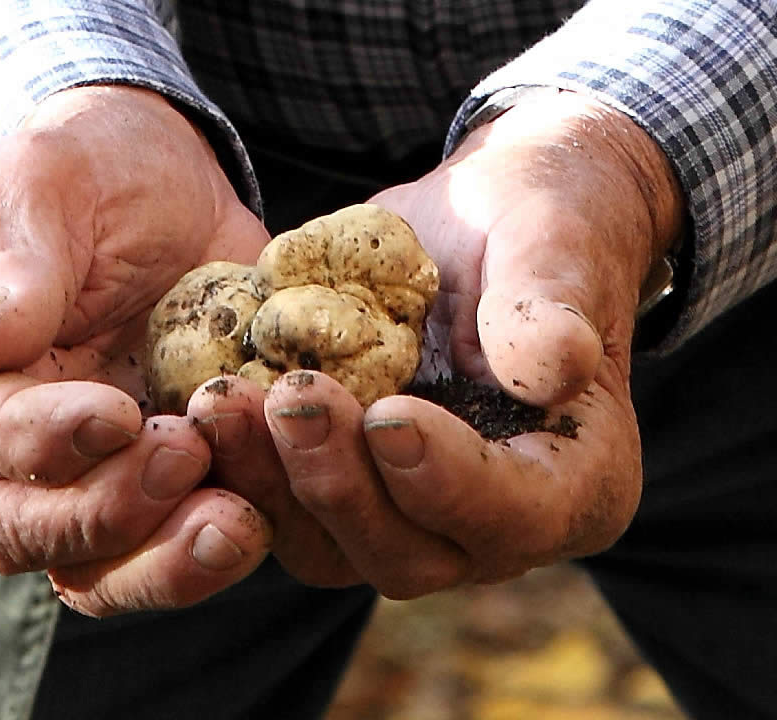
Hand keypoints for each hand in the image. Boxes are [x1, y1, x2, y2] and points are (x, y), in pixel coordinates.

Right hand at [0, 86, 272, 615]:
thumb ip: (10, 257)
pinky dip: (202, 556)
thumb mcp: (47, 177)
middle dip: (104, 510)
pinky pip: (157, 560)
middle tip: (186, 456)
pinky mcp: (143, 496)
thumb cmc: (88, 168)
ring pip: (86, 570)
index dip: (36, 437)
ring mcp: (62, 482)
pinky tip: (259, 520)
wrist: (167, 189)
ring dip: (159, 562)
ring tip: (234, 527)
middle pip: (14, 526)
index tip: (115, 415)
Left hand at [189, 91, 682, 595]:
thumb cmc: (542, 225)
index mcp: (575, 486)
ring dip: (270, 482)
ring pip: (327, 548)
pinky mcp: (339, 492)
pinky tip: (201, 402)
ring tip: (221, 400)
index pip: (512, 513)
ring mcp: (406, 521)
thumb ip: (553, 307)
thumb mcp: (557, 243)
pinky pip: (279, 508)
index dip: (447, 478)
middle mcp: (490, 528)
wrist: (485, 221)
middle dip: (339, 484)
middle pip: (406, 553)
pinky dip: (239, 465)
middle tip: (290, 397)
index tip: (389, 414)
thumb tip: (555, 368)